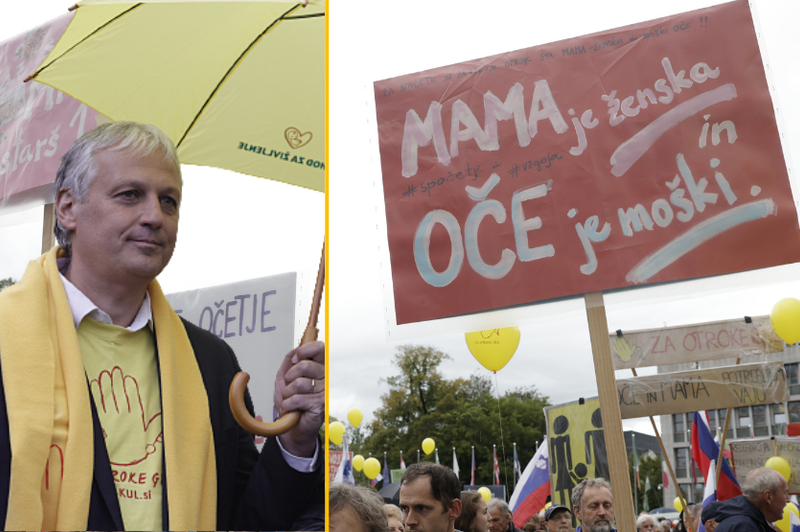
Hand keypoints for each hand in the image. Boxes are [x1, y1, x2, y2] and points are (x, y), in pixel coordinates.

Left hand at [89, 366, 161, 465]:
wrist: (126, 468)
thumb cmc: (139, 451)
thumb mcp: (150, 437)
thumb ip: (153, 423)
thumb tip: (159, 415)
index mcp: (137, 418)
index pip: (133, 398)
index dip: (130, 386)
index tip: (128, 376)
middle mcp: (124, 417)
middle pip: (119, 395)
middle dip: (116, 382)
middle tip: (113, 369)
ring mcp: (112, 421)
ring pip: (108, 400)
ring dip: (106, 387)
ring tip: (104, 374)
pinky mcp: (103, 426)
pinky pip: (99, 410)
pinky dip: (97, 399)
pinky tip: (95, 389)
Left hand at [274, 340, 323, 457]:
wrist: (293, 427)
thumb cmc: (292, 402)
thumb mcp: (284, 379)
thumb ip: (288, 363)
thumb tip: (293, 350)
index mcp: (318, 367)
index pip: (320, 348)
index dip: (305, 350)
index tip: (294, 359)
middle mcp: (325, 377)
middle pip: (305, 365)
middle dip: (290, 376)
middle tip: (289, 386)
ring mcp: (324, 391)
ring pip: (299, 383)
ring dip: (287, 393)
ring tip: (290, 399)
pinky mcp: (321, 404)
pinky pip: (298, 399)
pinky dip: (287, 405)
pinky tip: (291, 408)